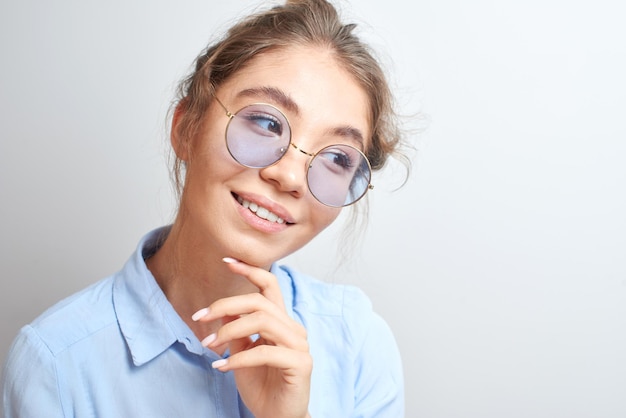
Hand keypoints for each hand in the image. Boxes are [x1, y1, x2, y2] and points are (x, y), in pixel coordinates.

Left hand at [192, 258, 311, 417]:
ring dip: (229, 331)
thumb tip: (221, 308)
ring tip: (210, 346)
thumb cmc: (261, 386)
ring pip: (262, 321)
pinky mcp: (301, 363)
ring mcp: (299, 345)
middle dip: (225, 305)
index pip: (270, 286)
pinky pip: (265, 351)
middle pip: (259, 302)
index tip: (226, 261)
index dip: (250, 270)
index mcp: (281, 322)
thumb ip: (235, 329)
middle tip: (200, 318)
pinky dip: (238, 357)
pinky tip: (222, 367)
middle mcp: (293, 328)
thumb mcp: (240, 352)